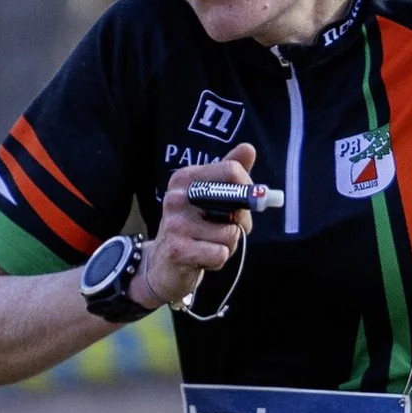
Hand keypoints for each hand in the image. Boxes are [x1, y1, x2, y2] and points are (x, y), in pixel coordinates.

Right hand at [141, 142, 258, 309]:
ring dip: (228, 245)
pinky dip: (219, 260)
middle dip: (241, 220)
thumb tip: (248, 148)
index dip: (248, 190)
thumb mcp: (209, 196)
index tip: (244, 203)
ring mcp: (175, 224)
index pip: (232, 170)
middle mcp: (176, 197)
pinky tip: (203, 258)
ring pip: (231, 233)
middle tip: (227, 228)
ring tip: (209, 245)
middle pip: (235, 201)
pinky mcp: (178, 250)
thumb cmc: (193, 228)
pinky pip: (221, 254)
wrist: (162, 264)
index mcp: (185, 178)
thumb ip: (229, 174)